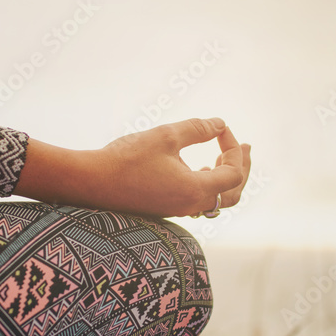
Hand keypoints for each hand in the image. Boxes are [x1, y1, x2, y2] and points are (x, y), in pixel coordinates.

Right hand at [91, 118, 251, 217]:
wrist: (91, 182)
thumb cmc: (126, 158)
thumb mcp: (165, 136)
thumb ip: (198, 129)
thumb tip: (220, 124)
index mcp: (195, 190)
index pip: (234, 173)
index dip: (234, 148)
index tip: (221, 129)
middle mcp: (189, 206)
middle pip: (232, 193)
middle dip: (242, 168)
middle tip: (245, 147)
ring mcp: (176, 211)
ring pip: (216, 201)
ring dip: (225, 178)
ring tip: (223, 156)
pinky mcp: (164, 209)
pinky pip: (198, 202)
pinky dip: (207, 185)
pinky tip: (199, 171)